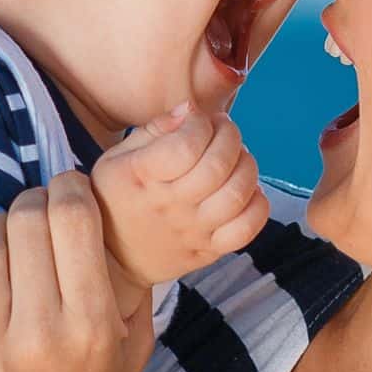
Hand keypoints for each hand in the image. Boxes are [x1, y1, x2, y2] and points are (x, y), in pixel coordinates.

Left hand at [0, 174, 153, 371]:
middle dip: (31, 203)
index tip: (66, 189)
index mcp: (92, 329)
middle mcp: (41, 337)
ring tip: (0, 236)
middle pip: (27, 223)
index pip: (74, 221)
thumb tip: (126, 220)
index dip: (68, 188)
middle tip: (33, 212)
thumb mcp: (131, 357)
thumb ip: (136, 293)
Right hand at [89, 104, 270, 294]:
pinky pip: (248, 228)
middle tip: (223, 129)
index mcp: (142, 178)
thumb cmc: (116, 201)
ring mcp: (193, 230)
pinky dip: (257, 203)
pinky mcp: (210, 249)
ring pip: (238, 193)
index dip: (201, 123)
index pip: (187, 145)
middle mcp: (170, 206)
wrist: (114, 260)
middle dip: (229, 135)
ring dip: (246, 164)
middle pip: (219, 165)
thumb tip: (190, 110)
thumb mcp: (116, 159)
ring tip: (235, 157)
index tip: (197, 120)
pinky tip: (245, 190)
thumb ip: (154, 130)